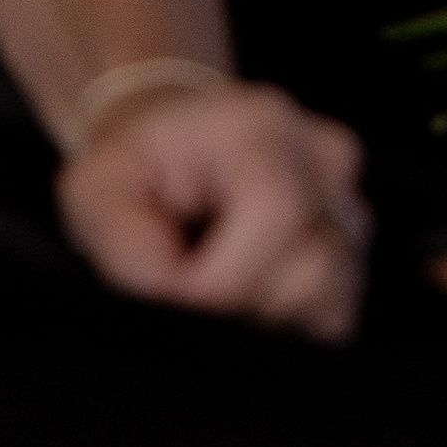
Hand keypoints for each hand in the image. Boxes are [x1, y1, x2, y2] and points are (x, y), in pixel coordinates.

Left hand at [57, 80, 369, 339]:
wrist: (170, 149)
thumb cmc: (133, 168)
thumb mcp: (94, 189)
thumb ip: (129, 245)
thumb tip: (180, 297)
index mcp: (262, 126)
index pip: (277, 210)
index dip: (224, 275)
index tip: (175, 288)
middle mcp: (322, 157)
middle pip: (313, 265)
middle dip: (240, 301)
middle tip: (188, 281)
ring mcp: (347, 204)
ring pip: (333, 293)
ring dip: (264, 310)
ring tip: (217, 280)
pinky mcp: (352, 249)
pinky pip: (337, 312)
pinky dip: (287, 320)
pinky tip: (247, 293)